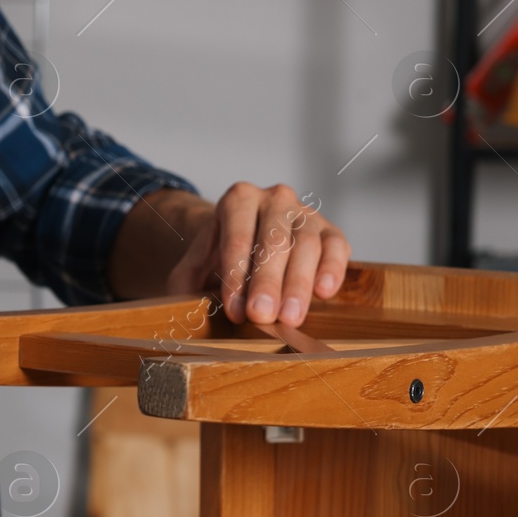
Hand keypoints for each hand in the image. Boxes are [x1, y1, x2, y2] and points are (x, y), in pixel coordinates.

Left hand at [165, 183, 349, 326]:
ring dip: (298, 284)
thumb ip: (184, 283)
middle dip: (266, 282)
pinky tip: (324, 292)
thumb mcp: (194, 266)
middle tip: (262, 316)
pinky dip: (332, 268)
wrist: (249, 242)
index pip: (237, 238)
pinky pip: (336, 246)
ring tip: (290, 317)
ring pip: (306, 245)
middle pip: (273, 241)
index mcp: (237, 200)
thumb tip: (181, 310)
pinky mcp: (329, 230)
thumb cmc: (220, 257)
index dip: (235, 276)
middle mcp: (274, 199)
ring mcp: (305, 212)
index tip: (234, 310)